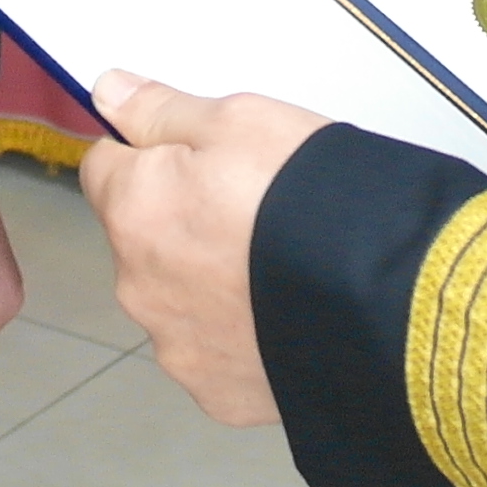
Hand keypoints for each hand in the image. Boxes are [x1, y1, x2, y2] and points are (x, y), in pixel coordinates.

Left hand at [78, 71, 330, 426]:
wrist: (382, 298)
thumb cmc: (312, 201)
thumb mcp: (240, 121)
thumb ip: (162, 110)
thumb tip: (109, 93)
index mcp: (134, 210)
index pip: (104, 167)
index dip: (150, 154)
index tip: (195, 156)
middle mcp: (139, 286)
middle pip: (141, 239)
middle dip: (181, 222)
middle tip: (252, 210)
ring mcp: (177, 347)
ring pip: (177, 300)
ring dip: (210, 284)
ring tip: (277, 265)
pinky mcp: (217, 393)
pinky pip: (216, 353)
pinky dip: (241, 335)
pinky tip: (285, 311)